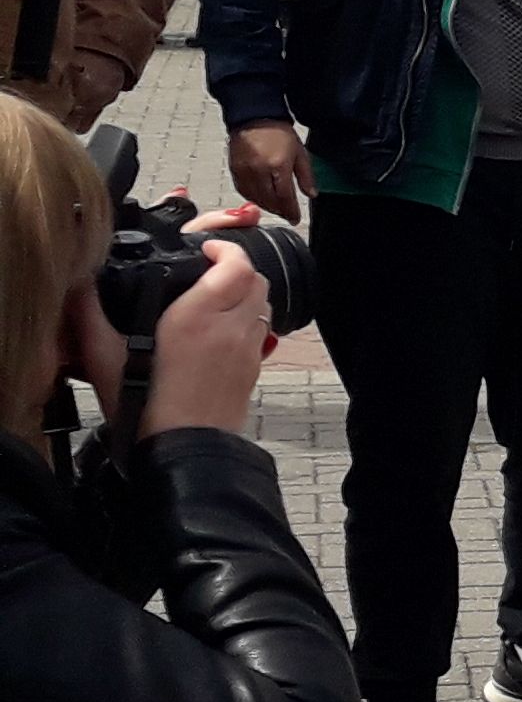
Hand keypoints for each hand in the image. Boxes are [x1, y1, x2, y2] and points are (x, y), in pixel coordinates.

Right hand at [72, 223, 273, 437]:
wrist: (183, 451)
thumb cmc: (145, 408)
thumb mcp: (104, 357)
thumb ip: (89, 315)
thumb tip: (79, 287)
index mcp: (200, 317)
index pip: (236, 265)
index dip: (226, 250)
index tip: (206, 250)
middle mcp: (232, 328)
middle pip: (256, 280)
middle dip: (237, 268)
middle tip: (211, 270)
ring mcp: (248, 350)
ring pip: (263, 304)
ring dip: (246, 293)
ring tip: (216, 297)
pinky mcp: (254, 369)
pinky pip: (261, 331)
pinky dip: (248, 320)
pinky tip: (221, 331)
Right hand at [226, 121, 310, 221]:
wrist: (254, 117)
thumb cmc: (278, 132)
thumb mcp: (300, 153)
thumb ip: (306, 176)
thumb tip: (311, 194)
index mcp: (278, 165)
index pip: (285, 196)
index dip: (290, 211)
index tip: (295, 218)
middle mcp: (259, 170)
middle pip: (269, 201)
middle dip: (279, 210)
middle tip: (286, 213)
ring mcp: (244, 171)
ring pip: (255, 198)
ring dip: (266, 206)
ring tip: (276, 207)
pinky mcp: (234, 170)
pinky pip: (243, 191)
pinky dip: (253, 198)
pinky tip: (261, 198)